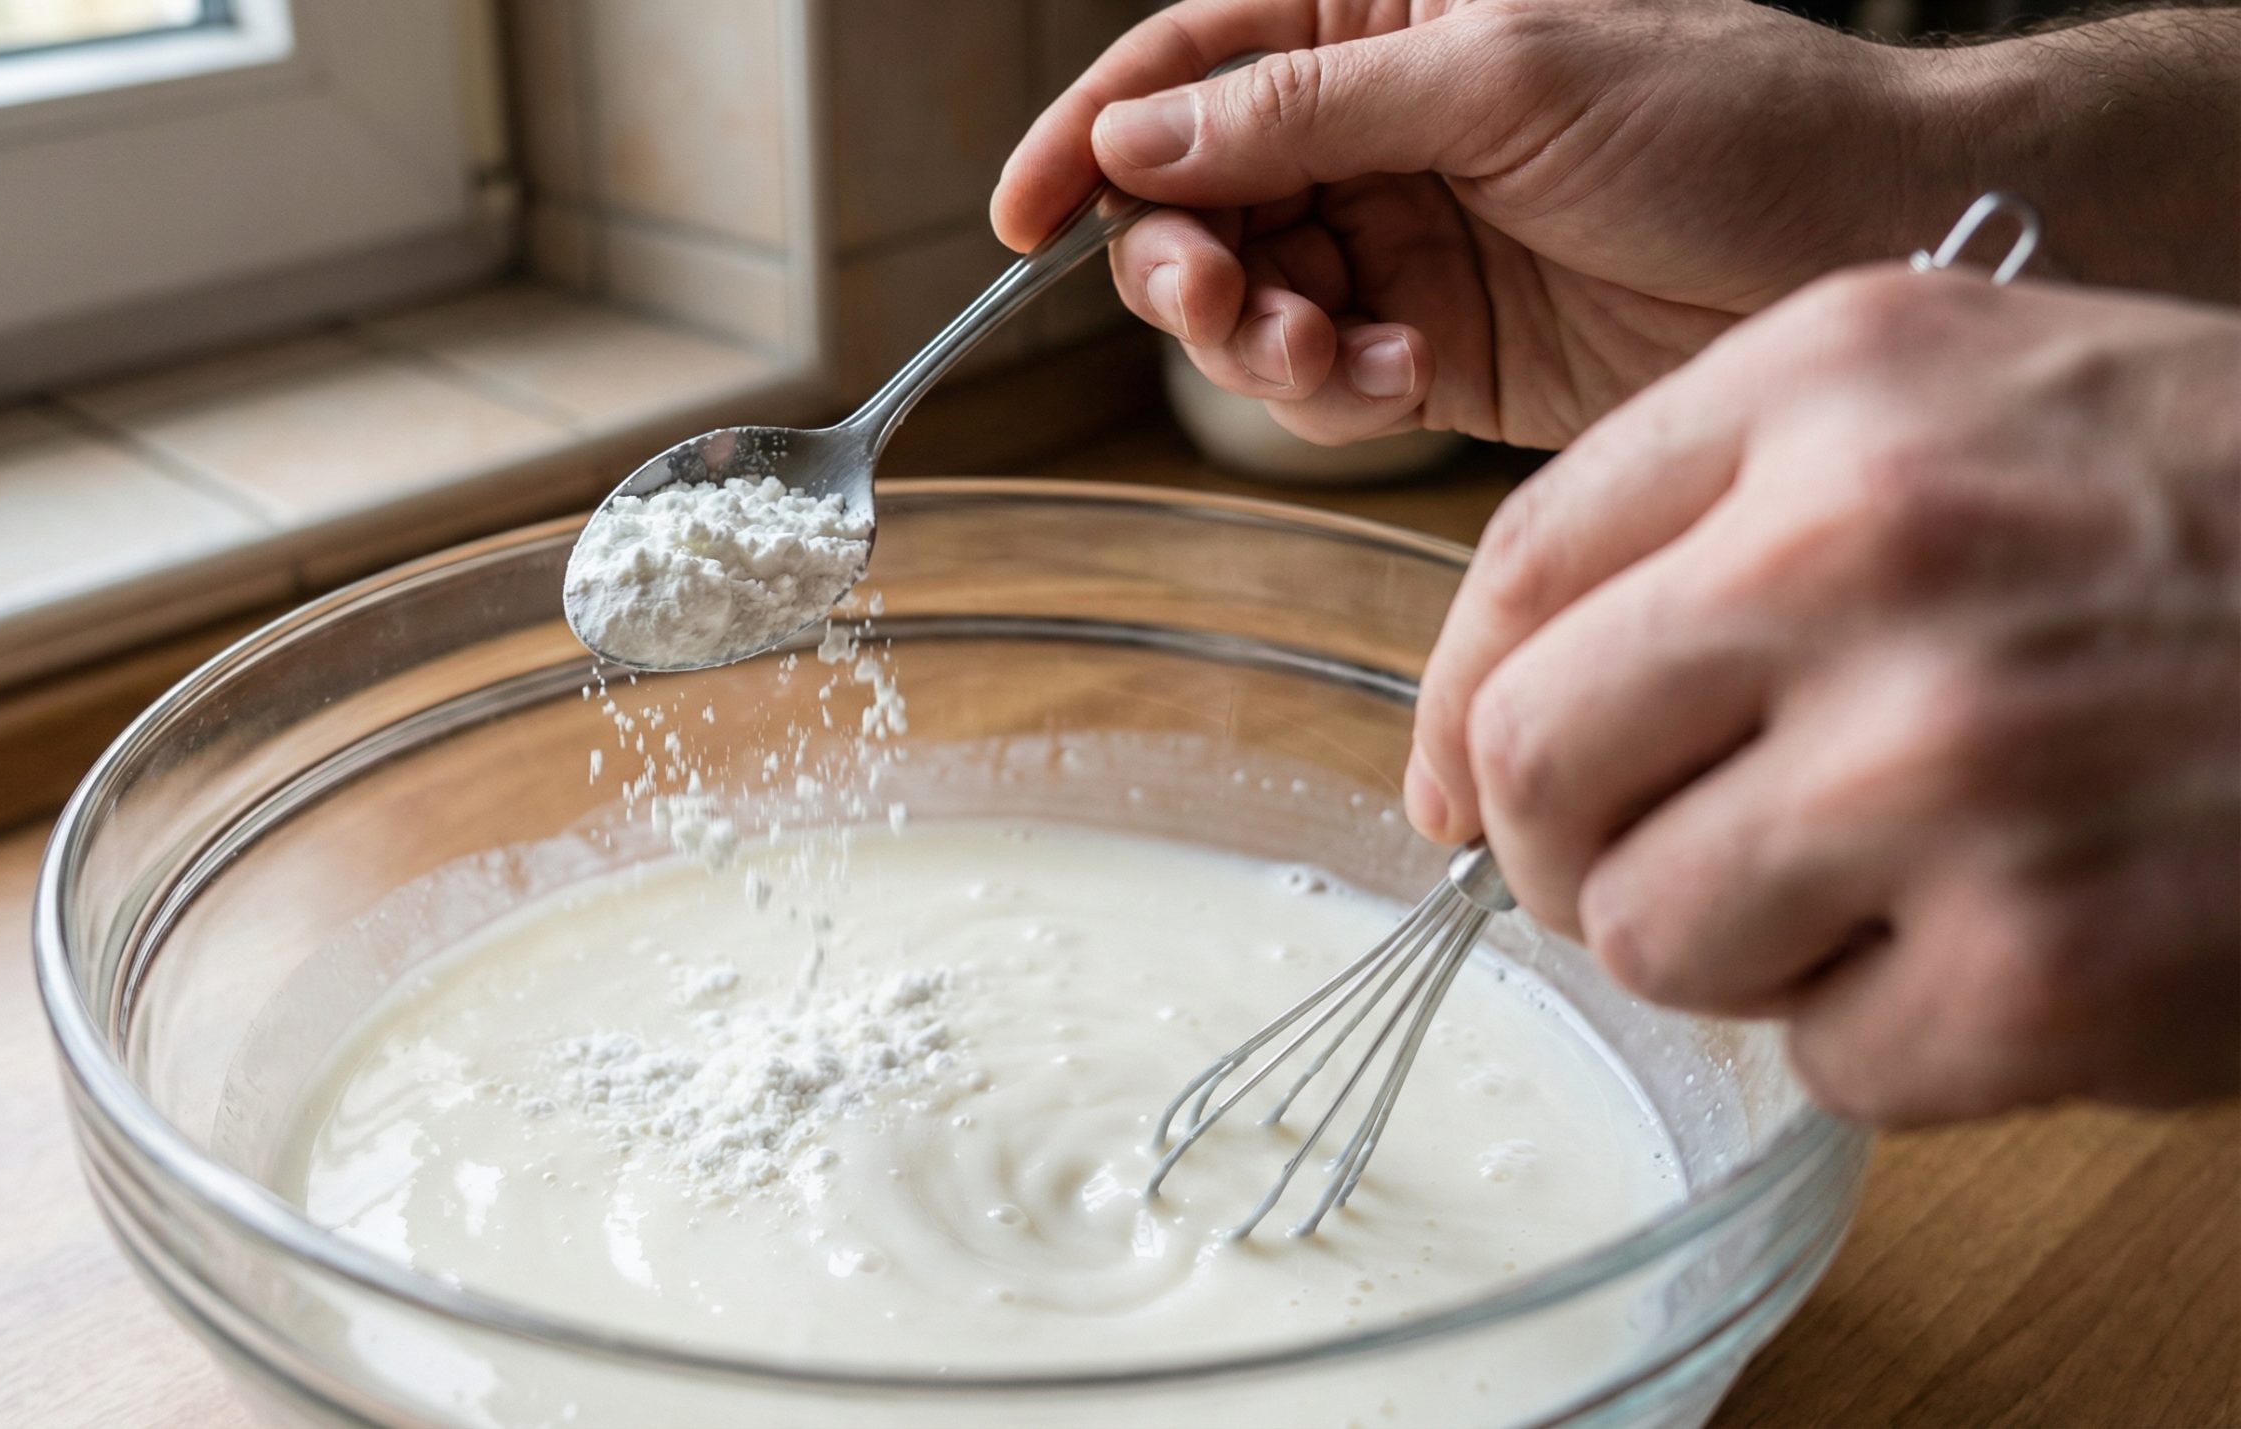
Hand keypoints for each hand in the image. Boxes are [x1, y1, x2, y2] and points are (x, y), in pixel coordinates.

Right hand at [993, 0, 2240, 451]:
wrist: (1864, 240)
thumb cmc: (1726, 115)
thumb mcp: (1506, 75)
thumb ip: (1310, 103)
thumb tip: (1137, 139)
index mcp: (1383, 15)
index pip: (1189, 65)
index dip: (1089, 133)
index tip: (1015, 212)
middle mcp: (1375, 127)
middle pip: (1193, 199)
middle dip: (1182, 261)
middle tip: (1219, 301)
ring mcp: (1405, 242)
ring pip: (1248, 302)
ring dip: (1259, 342)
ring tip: (1336, 354)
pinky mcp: (1441, 348)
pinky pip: (1326, 383)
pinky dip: (1335, 395)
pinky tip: (1405, 381)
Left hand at [1404, 266, 2240, 1123]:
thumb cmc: (2231, 520)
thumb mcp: (1975, 400)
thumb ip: (1720, 513)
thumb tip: (1479, 731)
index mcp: (1837, 384)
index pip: (1512, 570)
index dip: (1467, 706)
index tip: (1474, 783)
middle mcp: (1868, 554)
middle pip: (1536, 765)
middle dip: (1572, 846)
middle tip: (1658, 864)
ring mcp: (1953, 769)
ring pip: (1651, 933)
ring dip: (1737, 946)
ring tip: (1879, 893)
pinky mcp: (2046, 968)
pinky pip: (1825, 1059)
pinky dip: (1893, 1036)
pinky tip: (2010, 951)